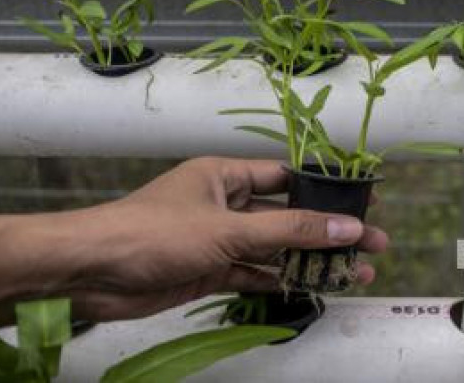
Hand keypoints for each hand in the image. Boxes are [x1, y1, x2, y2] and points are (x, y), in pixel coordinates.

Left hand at [0, 158, 387, 323]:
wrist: (90, 275)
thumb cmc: (153, 233)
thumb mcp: (229, 229)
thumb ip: (290, 231)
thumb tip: (347, 227)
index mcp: (226, 175)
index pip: (288, 177)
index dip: (326, 190)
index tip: (364, 201)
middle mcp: (225, 204)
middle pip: (288, 216)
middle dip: (327, 231)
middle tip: (373, 243)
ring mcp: (217, 239)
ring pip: (275, 249)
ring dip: (310, 260)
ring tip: (355, 272)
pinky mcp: (209, 270)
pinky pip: (254, 273)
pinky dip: (281, 281)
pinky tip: (313, 287)